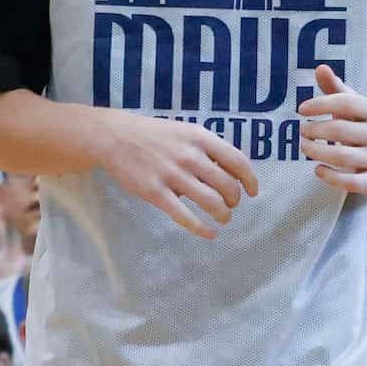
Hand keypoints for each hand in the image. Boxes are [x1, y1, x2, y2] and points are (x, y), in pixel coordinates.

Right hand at [95, 108, 259, 239]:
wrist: (115, 136)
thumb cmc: (156, 135)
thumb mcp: (187, 132)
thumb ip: (208, 149)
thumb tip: (232, 172)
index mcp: (201, 138)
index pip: (238, 161)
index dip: (250, 180)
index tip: (252, 191)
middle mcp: (190, 156)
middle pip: (227, 185)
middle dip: (234, 200)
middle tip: (231, 205)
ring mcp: (172, 175)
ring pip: (210, 201)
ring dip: (223, 214)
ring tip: (223, 217)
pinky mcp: (154, 192)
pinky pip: (184, 215)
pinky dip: (201, 228)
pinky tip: (209, 233)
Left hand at [299, 65, 366, 194]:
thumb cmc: (366, 126)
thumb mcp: (356, 106)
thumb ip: (336, 89)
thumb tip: (320, 68)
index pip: (347, 103)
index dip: (321, 104)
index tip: (302, 109)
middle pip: (341, 130)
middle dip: (314, 130)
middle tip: (302, 131)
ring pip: (343, 156)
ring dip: (316, 152)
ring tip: (305, 147)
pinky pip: (352, 183)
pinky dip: (331, 177)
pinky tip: (317, 169)